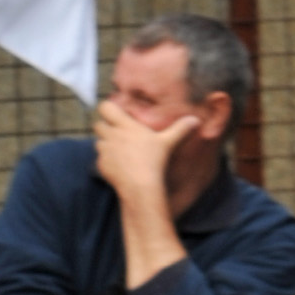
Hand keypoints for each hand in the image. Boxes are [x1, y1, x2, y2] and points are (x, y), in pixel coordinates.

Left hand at [94, 98, 194, 215]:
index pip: (105, 107)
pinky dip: (106, 161)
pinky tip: (119, 167)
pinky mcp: (101, 166)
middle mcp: (111, 136)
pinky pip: (100, 160)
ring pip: (98, 142)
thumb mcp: (169, 143)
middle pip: (98, 124)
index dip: (108, 108)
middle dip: (105, 127)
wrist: (140, 186)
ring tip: (119, 150)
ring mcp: (104, 151)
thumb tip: (196, 120)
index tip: (115, 113)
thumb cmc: (155, 161)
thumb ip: (180, 129)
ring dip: (106, 144)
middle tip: (117, 132)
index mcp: (125, 125)